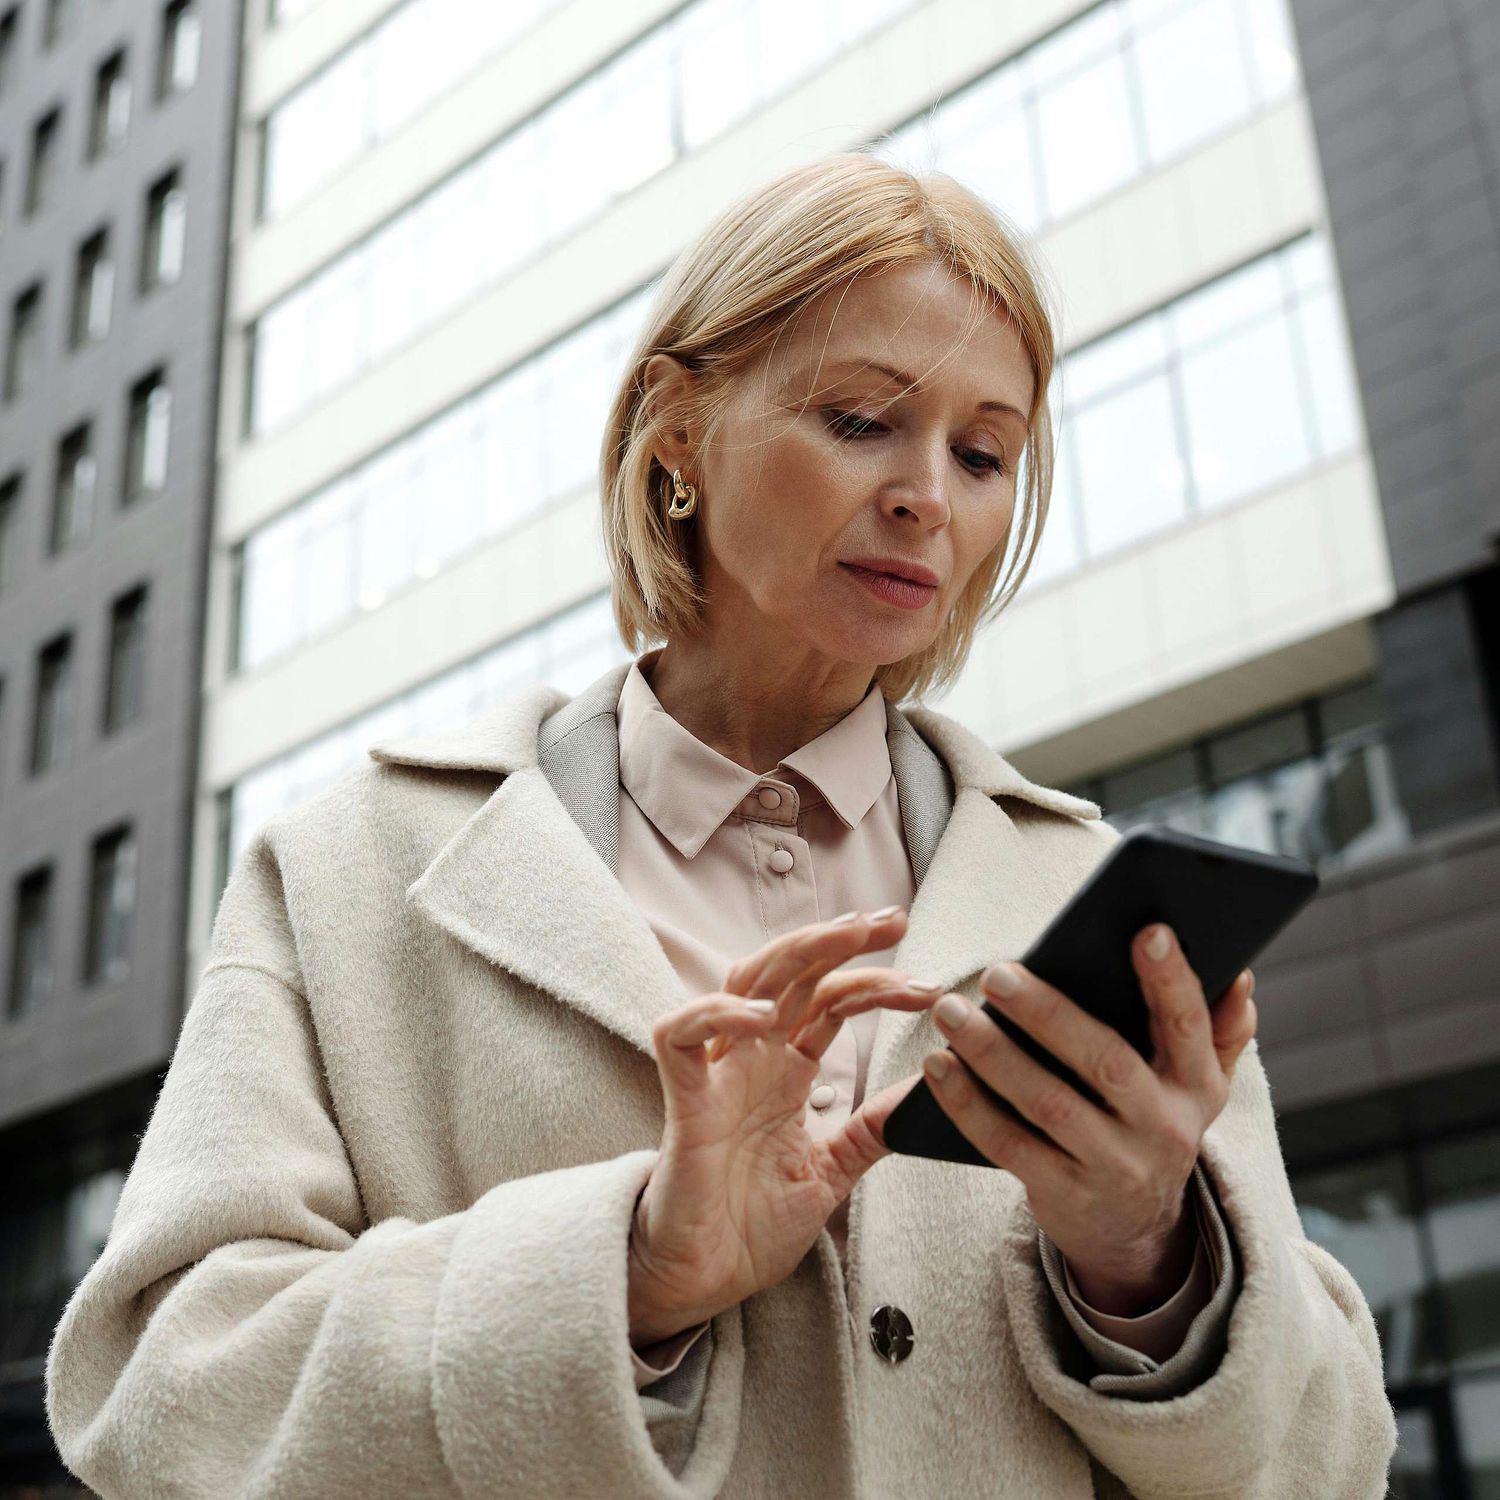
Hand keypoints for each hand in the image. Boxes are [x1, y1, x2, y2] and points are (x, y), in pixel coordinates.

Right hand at [627, 909, 940, 1344]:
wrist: (703, 1282)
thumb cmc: (750, 1225)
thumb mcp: (831, 1171)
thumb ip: (870, 1128)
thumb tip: (926, 1093)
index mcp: (786, 1071)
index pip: (831, 1003)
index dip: (877, 984)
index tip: (930, 987)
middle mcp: (753, 1059)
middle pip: (792, 973)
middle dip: (841, 939)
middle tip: (893, 919)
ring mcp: (717, 1075)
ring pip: (744, 981)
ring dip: (796, 953)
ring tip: (847, 936)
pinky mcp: (683, 1102)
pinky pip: (680, 1036)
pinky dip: (717, 1014)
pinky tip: (763, 1017)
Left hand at [912, 924, 1255, 1314]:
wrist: (1133, 1230)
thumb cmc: (1150, 1120)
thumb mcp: (1196, 1084)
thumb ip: (1217, 1029)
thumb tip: (1239, 974)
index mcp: (1196, 1085)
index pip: (1190, 1026)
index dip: (1172, 980)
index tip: (1147, 929)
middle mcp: (1164, 1128)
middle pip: (1106, 1063)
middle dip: (1050, 1014)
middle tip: (997, 973)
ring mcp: (1113, 1166)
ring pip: (1049, 1104)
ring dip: (993, 1055)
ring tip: (950, 1011)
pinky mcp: (1064, 1194)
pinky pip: (1008, 1145)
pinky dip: (968, 1104)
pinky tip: (939, 1066)